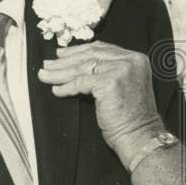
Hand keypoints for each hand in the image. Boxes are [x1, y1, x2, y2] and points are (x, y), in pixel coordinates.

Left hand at [38, 40, 162, 166]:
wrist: (140, 136)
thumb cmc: (132, 118)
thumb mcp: (124, 85)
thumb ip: (110, 71)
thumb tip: (79, 65)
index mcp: (136, 59)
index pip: (102, 48)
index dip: (79, 51)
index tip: (62, 54)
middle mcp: (130, 60)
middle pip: (90, 56)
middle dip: (65, 60)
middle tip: (48, 64)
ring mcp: (121, 70)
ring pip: (83, 68)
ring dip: (60, 72)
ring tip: (45, 75)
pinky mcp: (109, 83)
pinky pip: (80, 82)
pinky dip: (66, 87)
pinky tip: (57, 90)